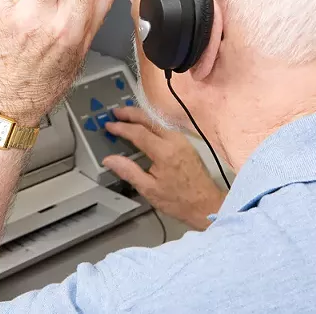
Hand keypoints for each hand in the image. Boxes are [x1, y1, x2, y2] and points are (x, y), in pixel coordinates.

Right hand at [103, 107, 225, 230]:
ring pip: (159, 120)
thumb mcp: (149, 189)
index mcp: (164, 152)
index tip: (109, 125)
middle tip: (116, 112)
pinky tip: (145, 125)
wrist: (206, 204)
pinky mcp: (186, 143)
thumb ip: (128, 171)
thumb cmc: (178, 200)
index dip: (122, 127)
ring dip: (142, 115)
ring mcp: (182, 140)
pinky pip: (166, 125)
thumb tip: (109, 159)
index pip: (138, 132)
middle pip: (149, 119)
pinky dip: (152, 121)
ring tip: (127, 115)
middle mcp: (174, 140)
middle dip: (131, 113)